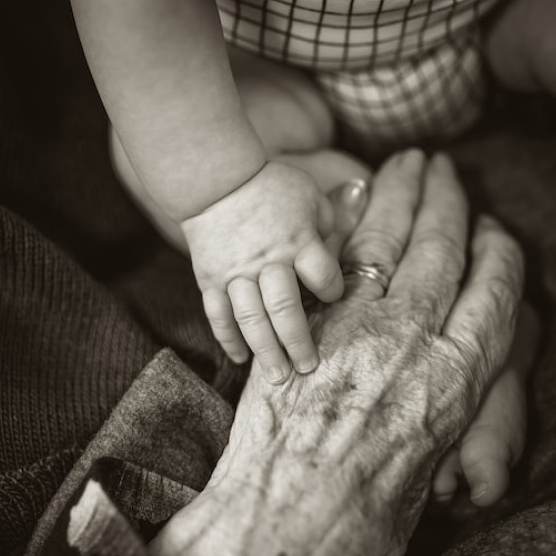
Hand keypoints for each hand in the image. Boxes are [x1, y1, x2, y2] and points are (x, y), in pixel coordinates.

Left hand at [152, 149, 526, 555]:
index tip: (496, 230)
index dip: (497, 251)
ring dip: (398, 193)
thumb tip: (445, 383)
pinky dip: (344, 221)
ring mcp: (355, 326)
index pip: (495, 290)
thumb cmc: (369, 521)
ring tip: (407, 163)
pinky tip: (351, 196)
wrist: (289, 530)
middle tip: (444, 165)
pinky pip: (331, 259)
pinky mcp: (304, 324)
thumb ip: (445, 407)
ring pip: (387, 240)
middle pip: (441, 249)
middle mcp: (414, 340)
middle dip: (446, 199)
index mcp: (459, 378)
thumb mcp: (433, 465)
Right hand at [182, 160, 343, 382]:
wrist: (215, 178)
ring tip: (278, 377)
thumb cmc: (271, 185)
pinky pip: (218, 315)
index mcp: (298, 241)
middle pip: (286, 309)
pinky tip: (241, 359)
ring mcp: (236, 273)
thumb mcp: (310, 195)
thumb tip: (344, 250)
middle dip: (298, 342)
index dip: (332, 291)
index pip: (323, 277)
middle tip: (309, 369)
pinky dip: (228, 339)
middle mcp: (268, 261)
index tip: (333, 297)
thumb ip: (330, 225)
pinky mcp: (211, 279)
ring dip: (265, 351)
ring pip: (251, 319)